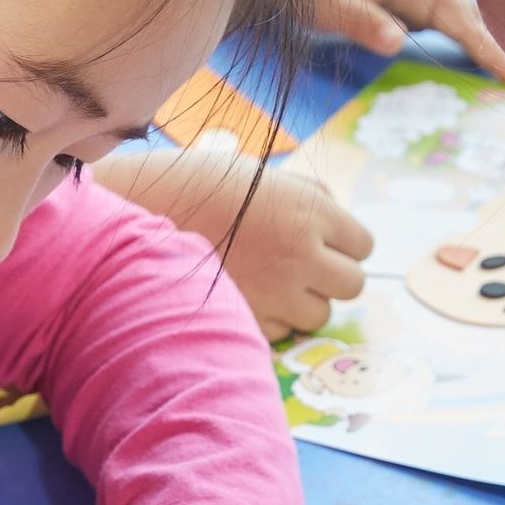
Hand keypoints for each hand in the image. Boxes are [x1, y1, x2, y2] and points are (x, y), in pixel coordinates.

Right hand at [89, 143, 370, 339]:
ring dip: (305, 303)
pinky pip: (282, 331)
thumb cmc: (198, 185)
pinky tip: (248, 296)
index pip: (364, 244)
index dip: (345, 244)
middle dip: (333, 277)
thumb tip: (336, 213)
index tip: (324, 242)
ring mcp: (277, 292)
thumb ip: (306, 195)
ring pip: (320, 315)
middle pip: (353, 285)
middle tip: (305, 267)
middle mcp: (302, 255)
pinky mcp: (249, 319)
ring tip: (275, 284)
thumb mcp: (261, 174)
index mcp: (311, 211)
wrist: (141, 214)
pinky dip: (273, 319)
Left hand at [305, 0, 504, 83]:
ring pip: (465, 23)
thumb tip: (397, 41)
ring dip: (491, 49)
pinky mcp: (412, 17)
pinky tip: (490, 75)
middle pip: (467, 10)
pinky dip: (471, 52)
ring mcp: (419, 2)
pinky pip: (449, 34)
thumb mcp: (327, 0)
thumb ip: (362, 20)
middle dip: (499, 39)